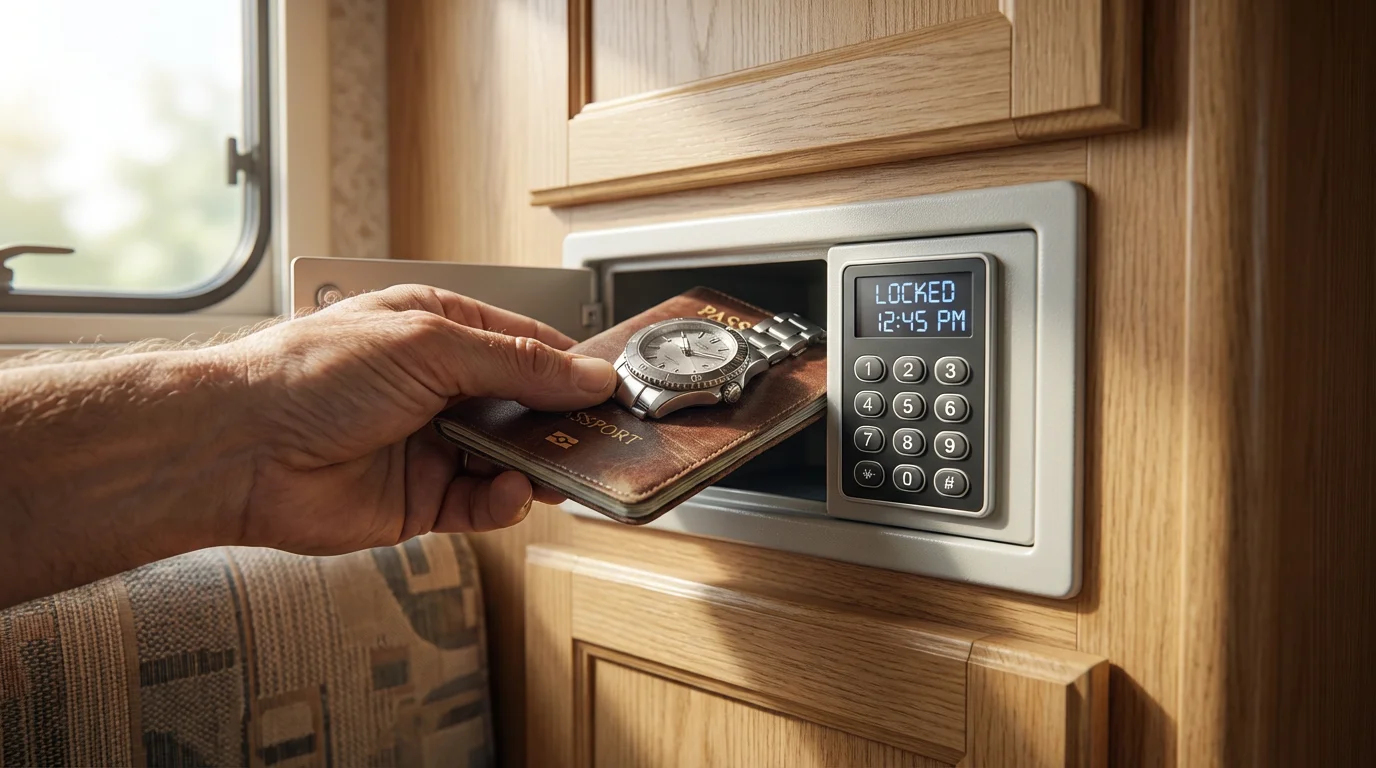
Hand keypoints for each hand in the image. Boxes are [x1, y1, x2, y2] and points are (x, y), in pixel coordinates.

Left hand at [218, 284, 615, 554]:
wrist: (240, 450)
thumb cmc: (311, 375)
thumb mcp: (430, 345)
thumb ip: (516, 364)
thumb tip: (584, 374)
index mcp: (439, 330)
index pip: (526, 346)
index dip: (571, 367)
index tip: (611, 389)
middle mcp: (438, 387)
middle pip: (525, 406)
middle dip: (561, 422)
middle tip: (599, 437)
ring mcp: (431, 445)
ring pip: (510, 459)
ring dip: (538, 465)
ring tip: (559, 470)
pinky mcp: (420, 501)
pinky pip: (482, 505)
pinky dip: (503, 503)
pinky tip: (508, 494)